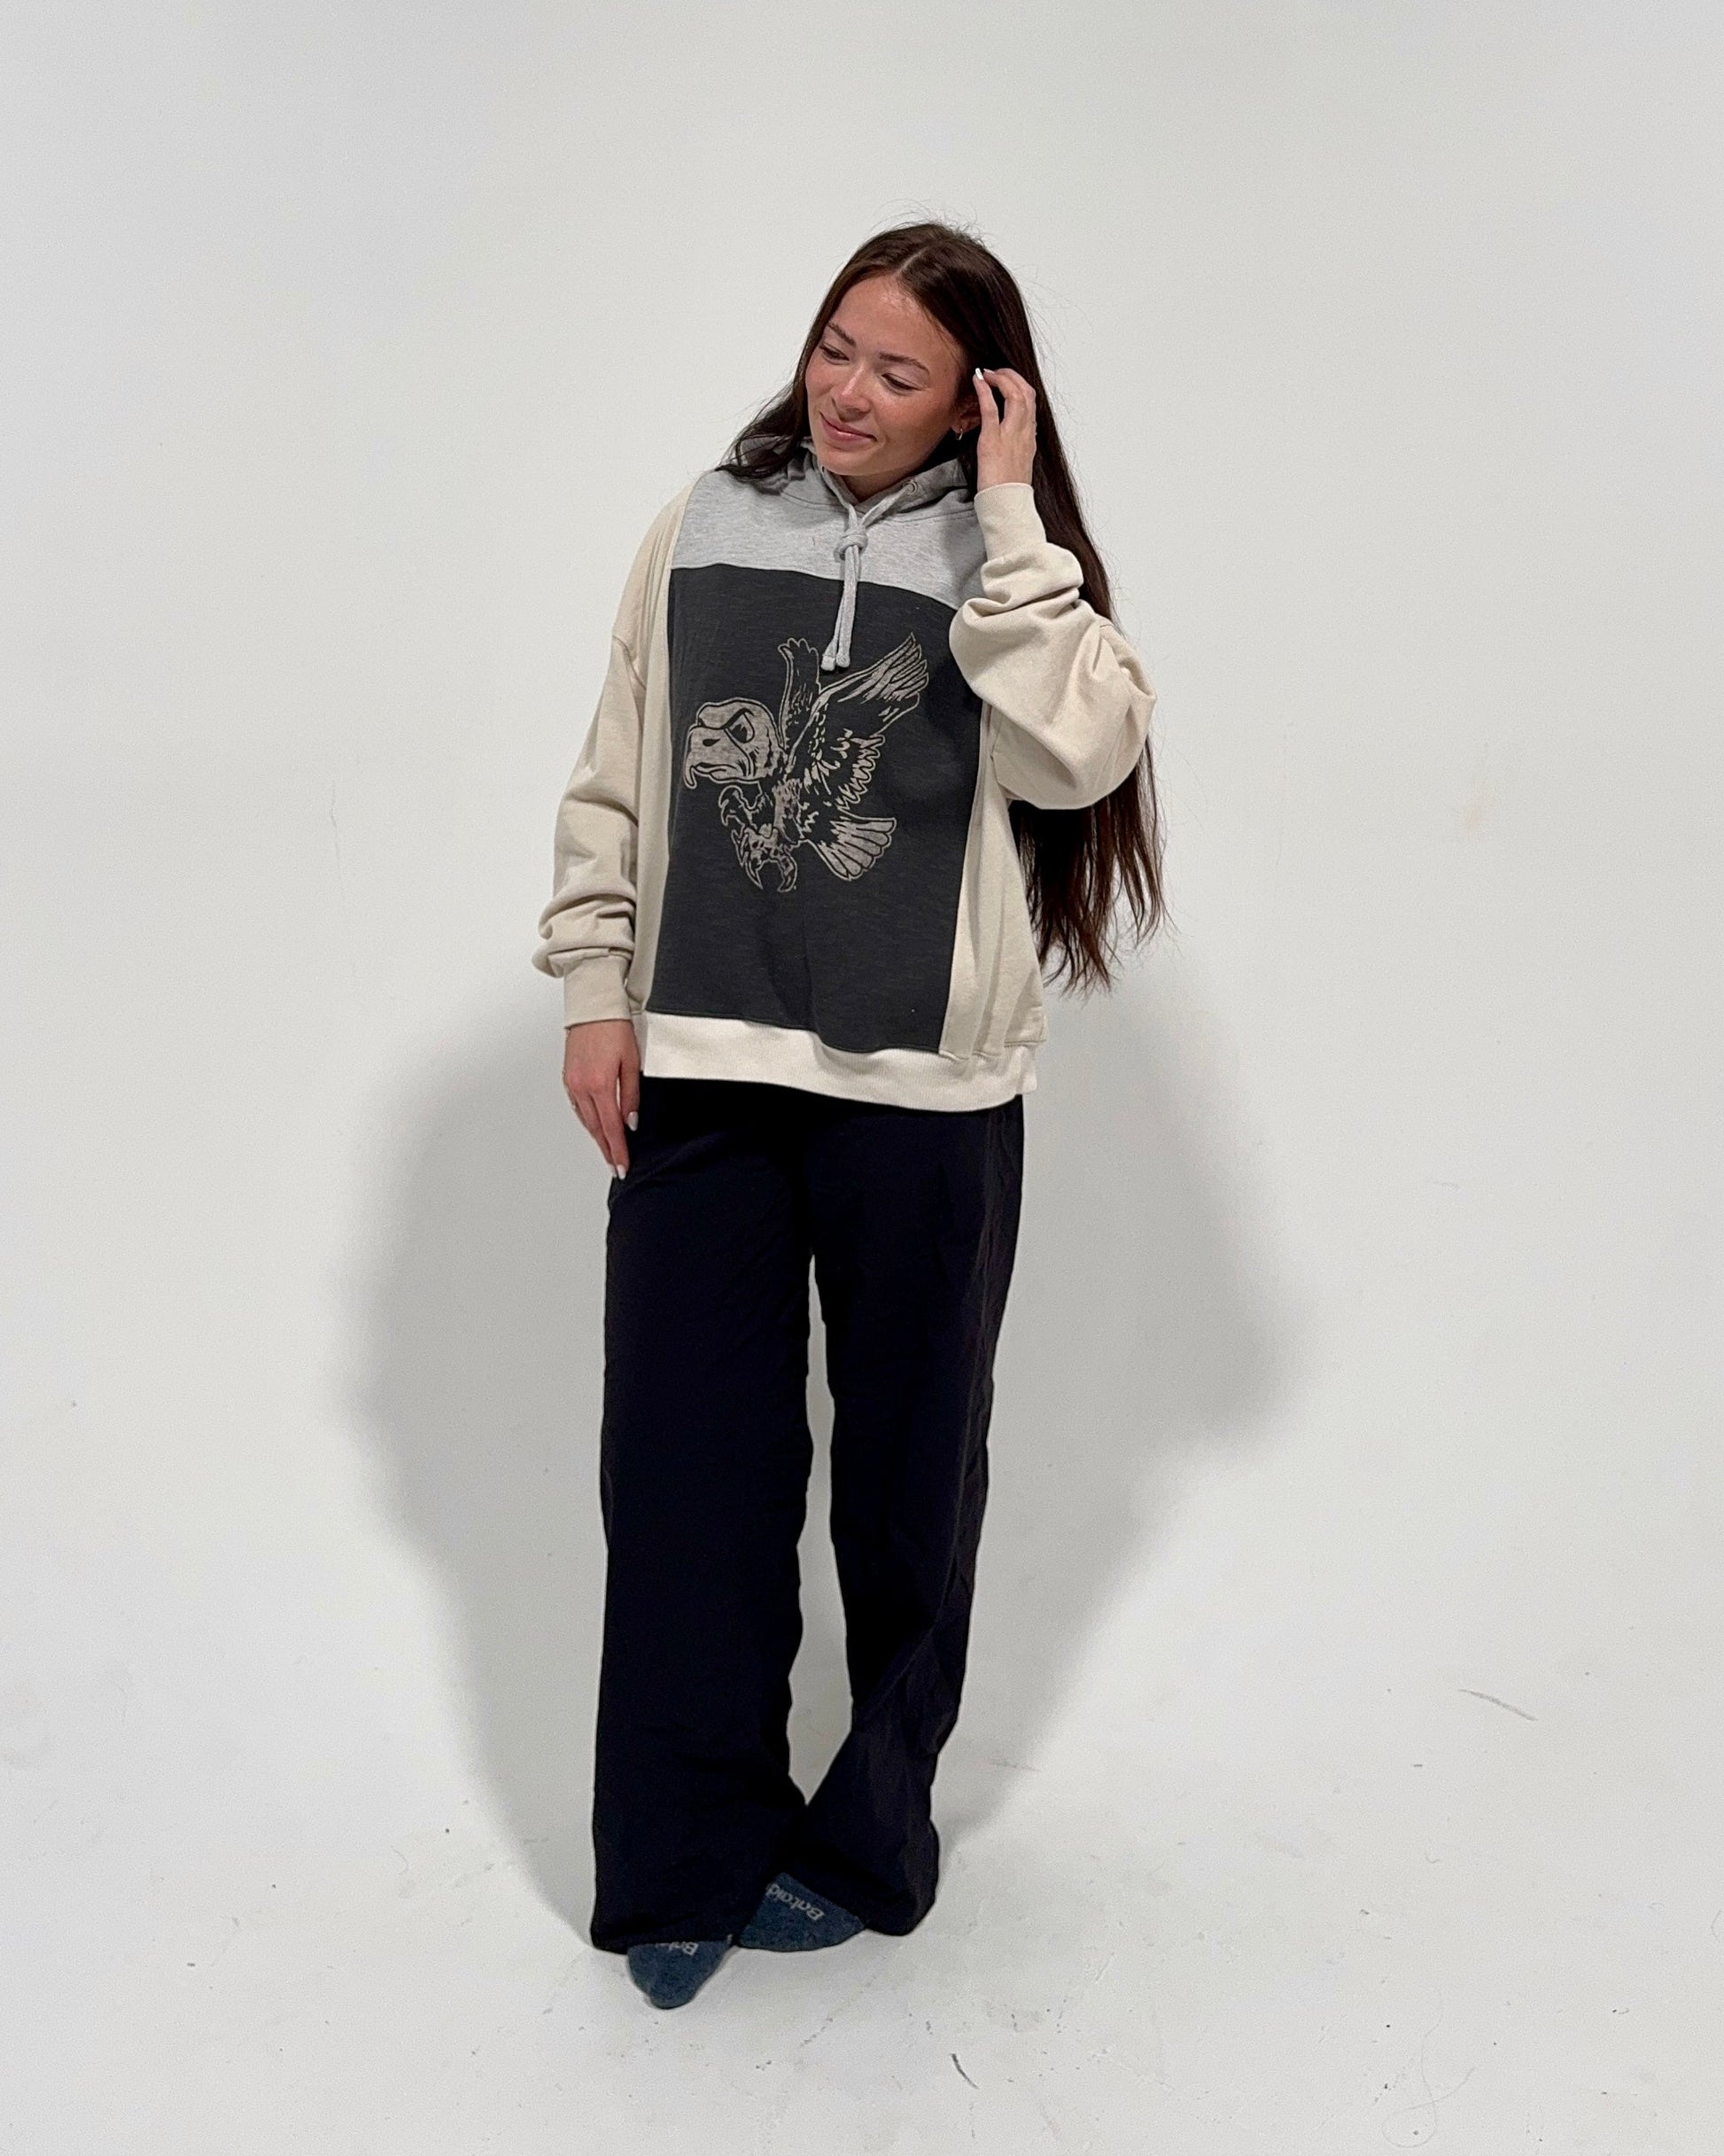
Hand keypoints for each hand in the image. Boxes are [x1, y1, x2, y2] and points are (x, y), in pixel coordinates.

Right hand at [562, 1018, 639, 1175]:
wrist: (593, 1007)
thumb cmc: (615, 1028)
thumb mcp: (632, 1062)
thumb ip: (631, 1095)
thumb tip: (630, 1121)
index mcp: (601, 1084)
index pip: (611, 1127)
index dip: (617, 1149)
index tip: (622, 1165)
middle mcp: (582, 1086)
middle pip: (596, 1128)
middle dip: (606, 1149)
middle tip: (615, 1166)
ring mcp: (572, 1082)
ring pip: (586, 1119)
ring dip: (597, 1137)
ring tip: (608, 1151)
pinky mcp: (567, 1077)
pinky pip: (578, 1107)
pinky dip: (588, 1120)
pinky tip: (595, 1126)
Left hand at [972, 365, 1036, 490]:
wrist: (1006, 505)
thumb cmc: (1008, 490)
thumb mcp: (1016, 464)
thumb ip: (1015, 447)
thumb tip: (1007, 439)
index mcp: (1029, 438)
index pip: (1031, 403)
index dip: (1019, 386)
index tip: (1007, 381)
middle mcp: (1024, 433)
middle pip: (1027, 392)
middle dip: (1012, 376)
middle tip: (997, 371)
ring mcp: (1010, 435)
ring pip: (1015, 394)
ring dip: (1001, 378)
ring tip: (988, 373)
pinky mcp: (992, 440)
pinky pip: (991, 408)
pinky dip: (984, 390)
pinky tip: (978, 380)